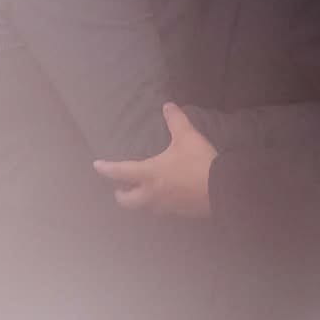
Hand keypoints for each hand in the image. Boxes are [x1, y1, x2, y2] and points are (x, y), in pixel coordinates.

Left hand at [92, 103, 217, 216]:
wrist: (222, 189)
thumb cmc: (199, 163)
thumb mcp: (188, 137)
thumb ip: (176, 121)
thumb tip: (168, 106)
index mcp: (149, 174)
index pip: (121, 172)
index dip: (107, 169)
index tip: (97, 166)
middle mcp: (152, 194)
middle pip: (128, 201)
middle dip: (121, 195)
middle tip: (119, 188)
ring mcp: (165, 206)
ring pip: (144, 207)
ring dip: (139, 201)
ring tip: (141, 192)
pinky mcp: (179, 213)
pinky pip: (162, 210)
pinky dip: (157, 204)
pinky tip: (165, 197)